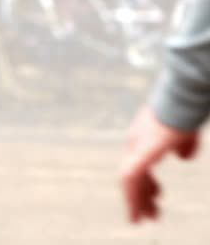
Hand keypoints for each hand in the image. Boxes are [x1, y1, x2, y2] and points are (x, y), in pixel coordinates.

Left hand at [120, 107, 199, 222]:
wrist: (183, 97)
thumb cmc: (185, 111)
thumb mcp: (185, 132)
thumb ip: (183, 144)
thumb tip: (183, 156)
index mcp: (143, 138)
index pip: (138, 165)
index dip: (147, 183)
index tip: (156, 198)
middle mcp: (135, 142)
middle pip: (132, 174)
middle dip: (141, 195)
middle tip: (150, 215)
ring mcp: (136, 146)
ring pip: (129, 180)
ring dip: (135, 200)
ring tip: (141, 218)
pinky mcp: (141, 152)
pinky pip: (131, 178)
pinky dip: (131, 196)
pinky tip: (135, 210)